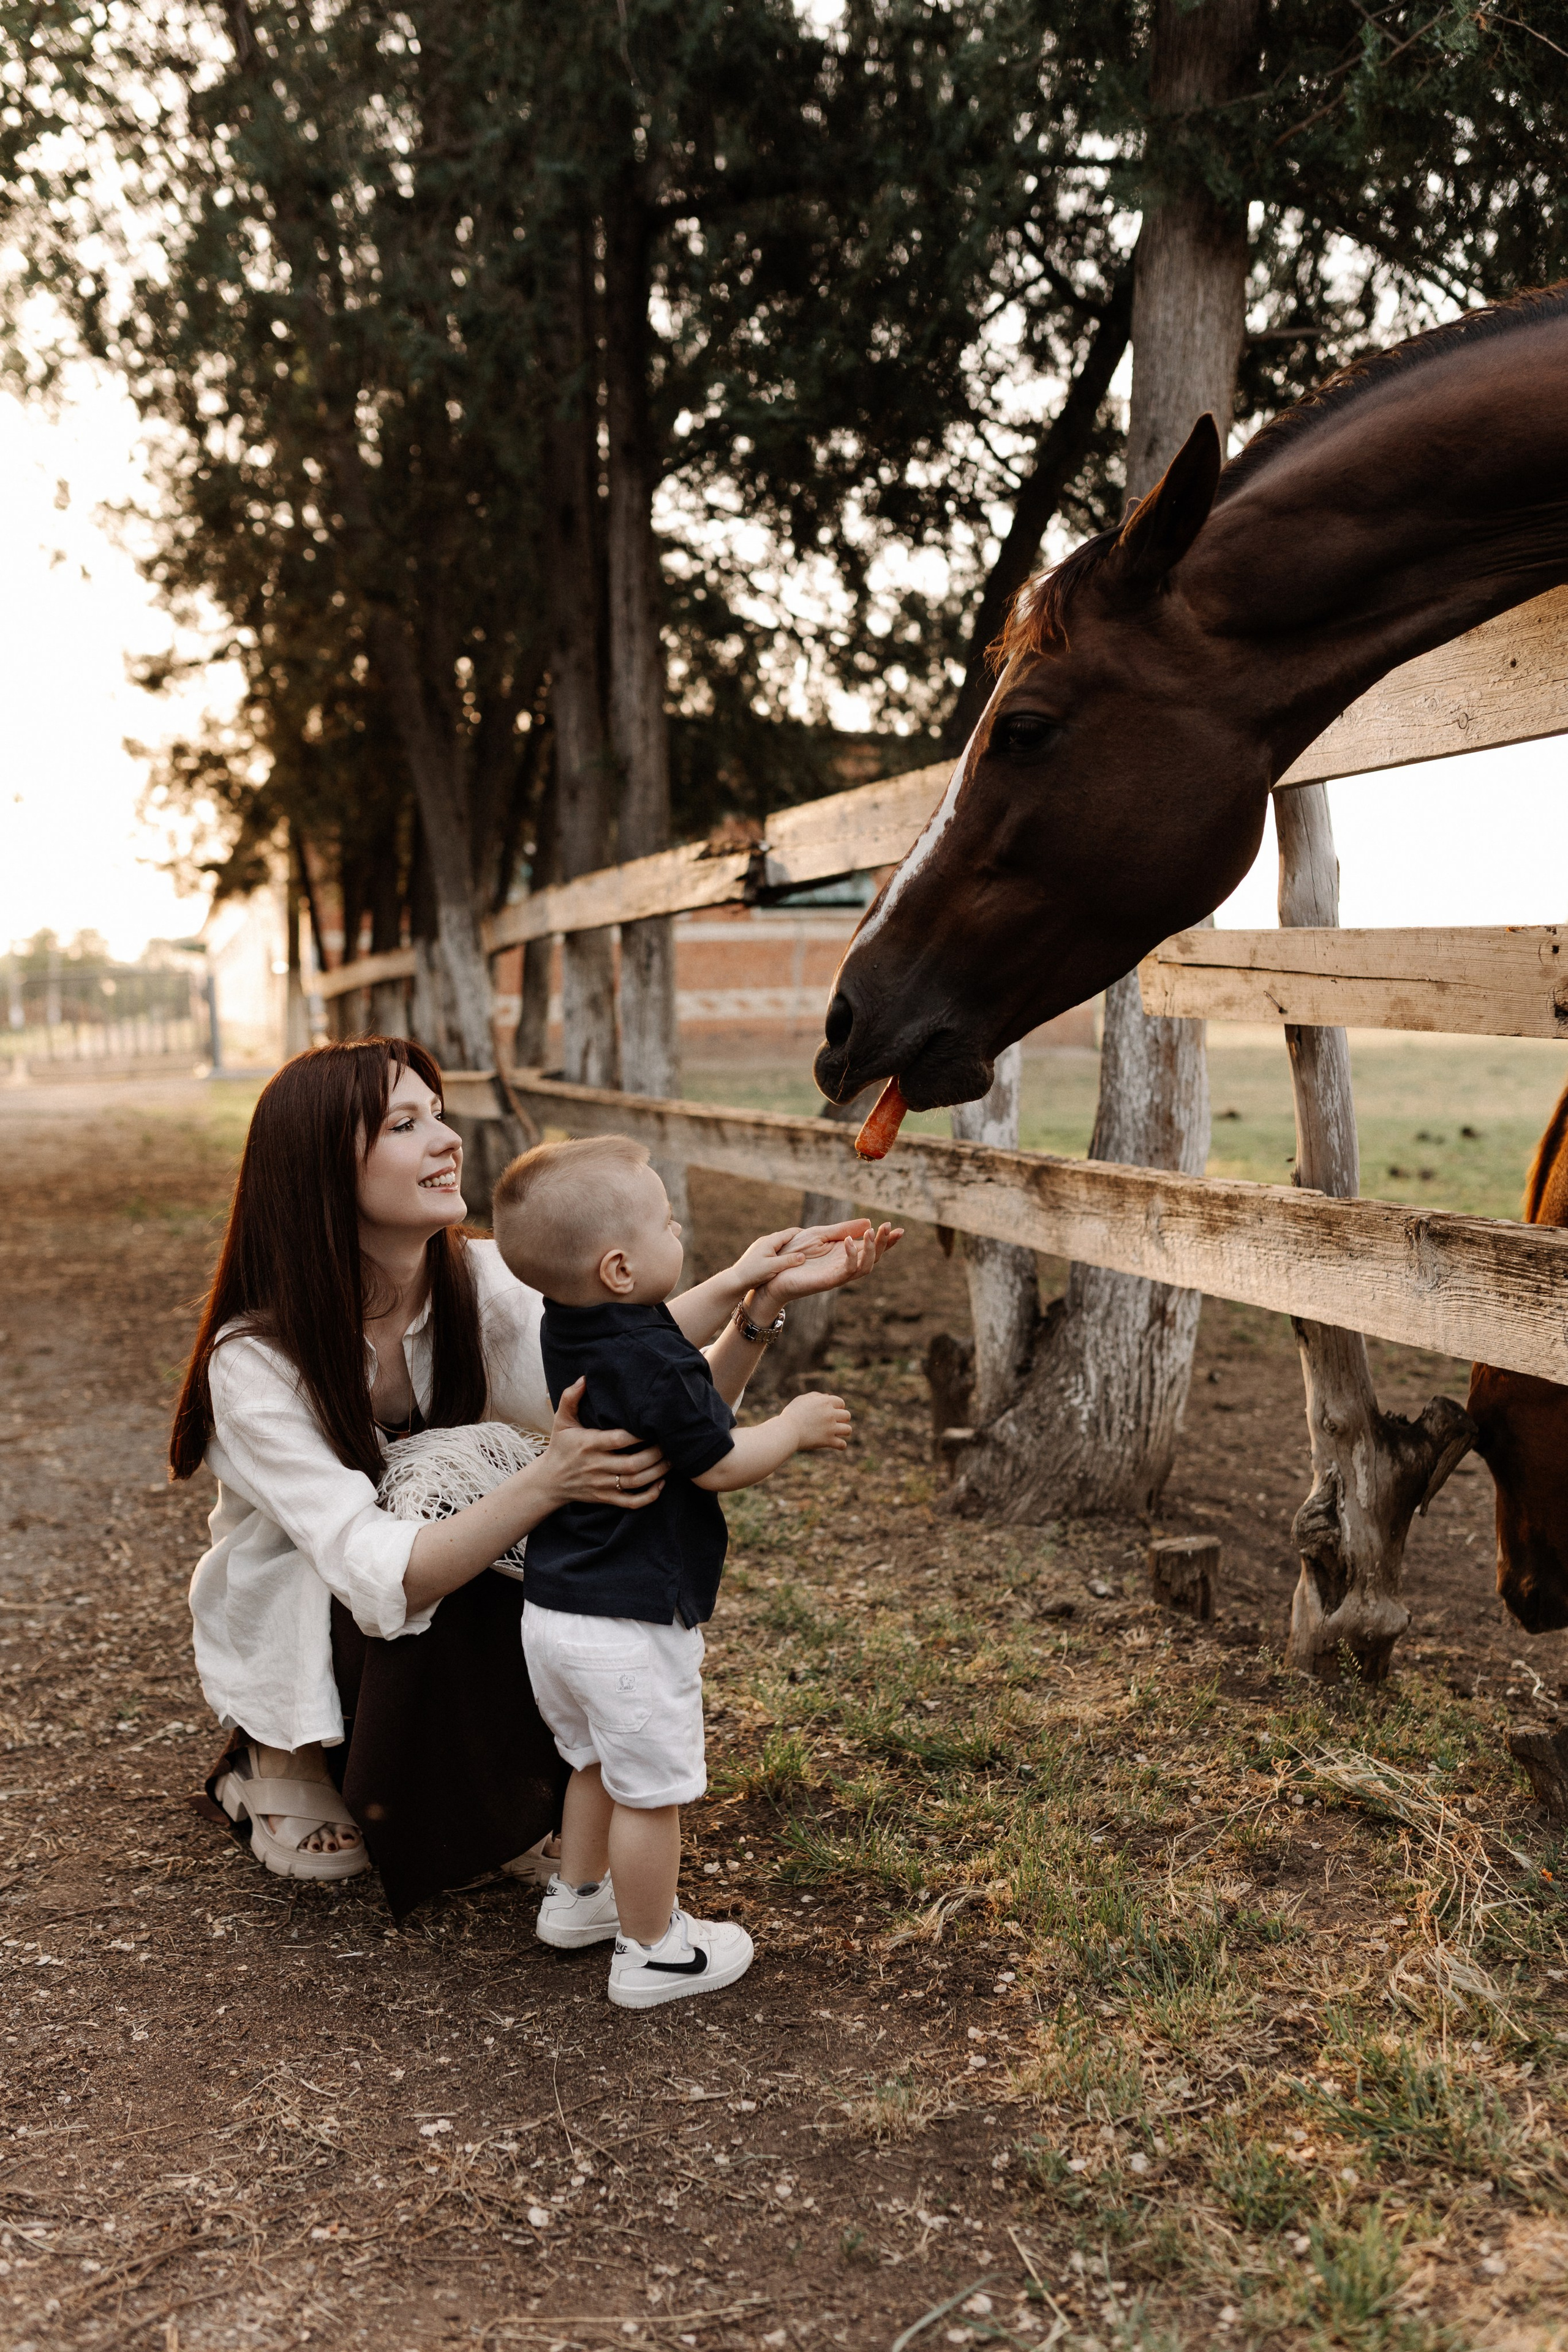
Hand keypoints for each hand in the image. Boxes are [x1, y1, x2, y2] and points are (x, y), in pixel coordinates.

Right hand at [541, 1378, 666, 1510]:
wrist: (549, 1481)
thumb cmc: (561, 1446)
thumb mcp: (561, 1420)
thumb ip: (571, 1397)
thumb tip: (585, 1377)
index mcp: (588, 1444)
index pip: (618, 1440)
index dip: (639, 1434)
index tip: (654, 1424)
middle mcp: (596, 1465)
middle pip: (632, 1464)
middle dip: (656, 1454)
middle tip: (671, 1442)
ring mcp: (602, 1484)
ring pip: (635, 1482)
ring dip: (657, 1473)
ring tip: (672, 1460)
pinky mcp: (606, 1498)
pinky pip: (631, 1502)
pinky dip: (649, 1496)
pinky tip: (661, 1484)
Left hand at [725, 1224, 832, 1295]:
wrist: (735, 1280)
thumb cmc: (754, 1273)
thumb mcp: (774, 1267)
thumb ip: (789, 1261)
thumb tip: (803, 1256)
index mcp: (770, 1241)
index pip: (791, 1233)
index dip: (804, 1234)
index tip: (815, 1237)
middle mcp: (765, 1241)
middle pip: (786, 1237)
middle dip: (798, 1240)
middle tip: (812, 1244)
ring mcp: (761, 1247)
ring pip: (780, 1243)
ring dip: (790, 1246)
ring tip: (802, 1251)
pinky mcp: (759, 1254)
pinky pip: (775, 1249)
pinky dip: (783, 1252)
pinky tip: (787, 1259)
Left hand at [752, 1219, 902, 1314]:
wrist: (773, 1271)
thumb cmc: (794, 1252)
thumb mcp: (819, 1234)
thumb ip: (842, 1229)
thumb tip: (868, 1222)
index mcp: (845, 1253)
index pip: (871, 1247)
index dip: (886, 1240)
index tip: (900, 1230)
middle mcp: (845, 1265)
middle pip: (874, 1257)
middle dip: (884, 1243)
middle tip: (889, 1227)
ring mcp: (838, 1274)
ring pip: (866, 1266)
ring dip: (871, 1249)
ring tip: (872, 1231)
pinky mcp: (829, 1281)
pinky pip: (847, 1271)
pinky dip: (851, 1256)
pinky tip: (848, 1242)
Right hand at [782, 1389, 851, 1452]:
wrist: (786, 1430)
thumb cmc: (792, 1414)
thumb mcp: (802, 1400)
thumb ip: (816, 1396)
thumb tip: (828, 1396)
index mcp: (825, 1402)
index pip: (841, 1403)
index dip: (838, 1408)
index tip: (833, 1413)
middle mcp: (830, 1414)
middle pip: (847, 1416)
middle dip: (842, 1419)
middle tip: (835, 1423)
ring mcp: (830, 1428)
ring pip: (848, 1430)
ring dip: (844, 1432)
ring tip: (838, 1434)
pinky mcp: (828, 1441)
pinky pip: (842, 1444)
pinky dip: (841, 1445)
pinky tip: (837, 1444)